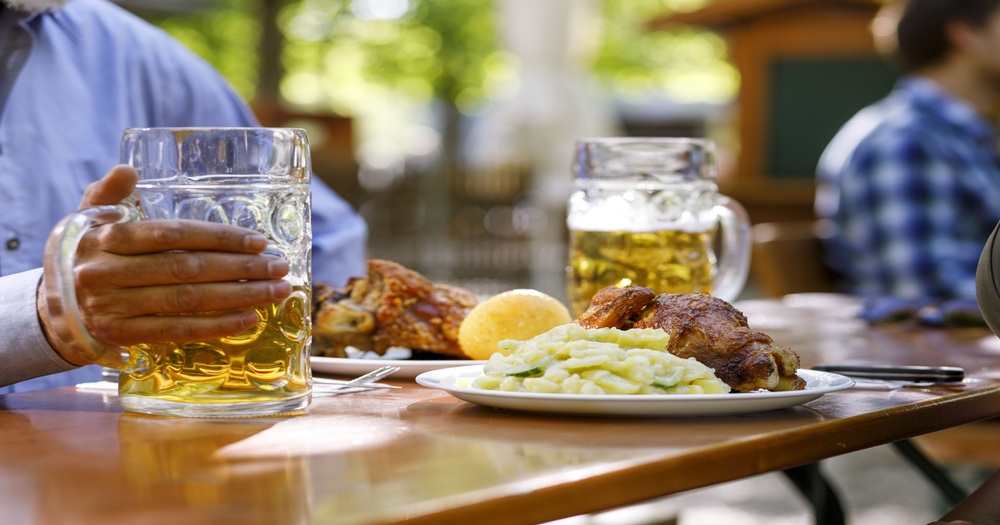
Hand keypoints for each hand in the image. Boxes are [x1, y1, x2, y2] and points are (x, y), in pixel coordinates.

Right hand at [38, 165, 292, 364]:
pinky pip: (178, 330)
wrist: (53, 309)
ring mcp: (115, 307)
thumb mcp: (87, 219)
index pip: (172, 235)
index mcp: (106, 238)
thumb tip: (127, 168)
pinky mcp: (124, 335)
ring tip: (276, 291)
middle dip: (240, 268)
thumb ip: (107, 193)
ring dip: (239, 296)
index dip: (218, 237)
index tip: (258, 241)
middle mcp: (108, 273)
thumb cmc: (85, 256)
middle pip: (187, 269)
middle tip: (279, 267)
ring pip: (188, 301)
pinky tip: (248, 318)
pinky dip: (216, 326)